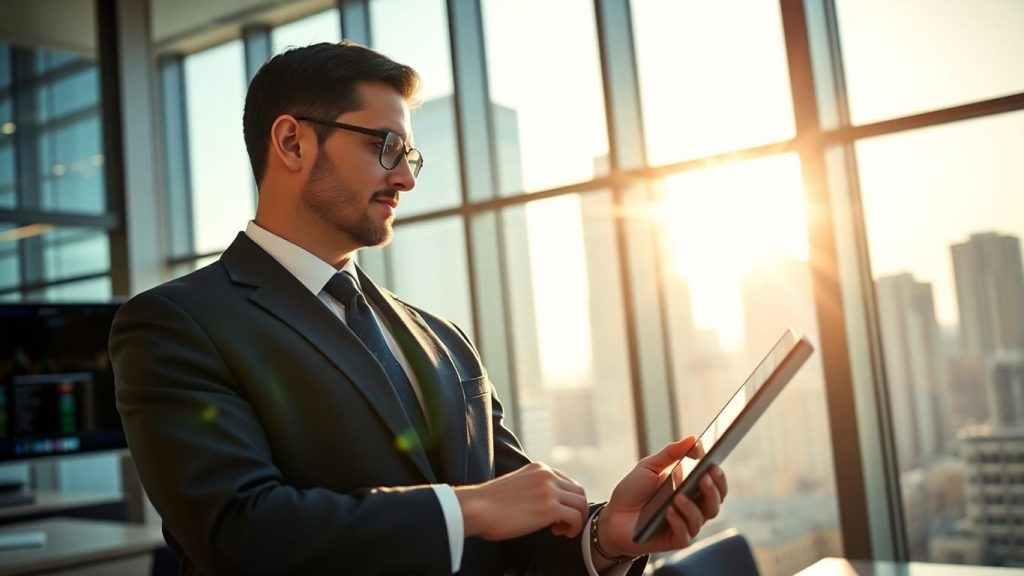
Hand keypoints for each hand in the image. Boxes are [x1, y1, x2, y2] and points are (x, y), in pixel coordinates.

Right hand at [454, 461, 587, 540]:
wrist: (476, 508)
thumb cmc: (490, 504)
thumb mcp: (517, 485)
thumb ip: (533, 487)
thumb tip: (542, 503)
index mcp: (539, 468)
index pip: (568, 482)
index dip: (566, 501)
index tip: (556, 515)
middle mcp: (547, 475)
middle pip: (579, 492)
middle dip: (575, 510)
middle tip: (561, 525)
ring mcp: (549, 490)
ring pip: (581, 504)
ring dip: (576, 520)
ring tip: (561, 530)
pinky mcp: (549, 507)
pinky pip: (576, 517)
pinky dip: (573, 528)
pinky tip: (559, 533)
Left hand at [595, 437, 727, 563]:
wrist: (613, 516)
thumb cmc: (633, 491)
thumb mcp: (649, 467)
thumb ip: (671, 453)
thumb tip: (694, 439)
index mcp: (690, 488)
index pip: (714, 483)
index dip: (718, 475)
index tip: (713, 464)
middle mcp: (693, 507)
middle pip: (715, 502)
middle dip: (713, 489)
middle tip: (704, 477)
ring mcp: (685, 524)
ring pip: (702, 518)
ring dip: (692, 506)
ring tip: (679, 496)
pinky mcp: (675, 540)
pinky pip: (685, 534)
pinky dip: (679, 522)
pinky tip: (669, 512)